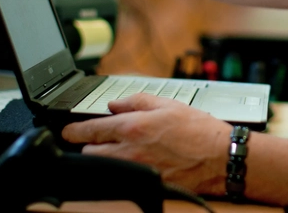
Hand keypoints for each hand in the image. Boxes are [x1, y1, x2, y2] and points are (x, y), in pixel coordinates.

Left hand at [61, 94, 230, 193]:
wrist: (220, 158)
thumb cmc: (200, 131)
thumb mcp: (168, 104)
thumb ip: (137, 101)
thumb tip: (115, 104)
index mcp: (133, 127)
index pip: (91, 129)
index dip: (74, 130)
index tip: (67, 130)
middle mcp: (130, 151)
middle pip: (90, 152)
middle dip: (90, 144)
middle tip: (98, 139)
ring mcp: (136, 170)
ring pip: (103, 166)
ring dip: (103, 158)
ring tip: (117, 151)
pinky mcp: (145, 184)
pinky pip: (121, 177)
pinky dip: (121, 169)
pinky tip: (133, 163)